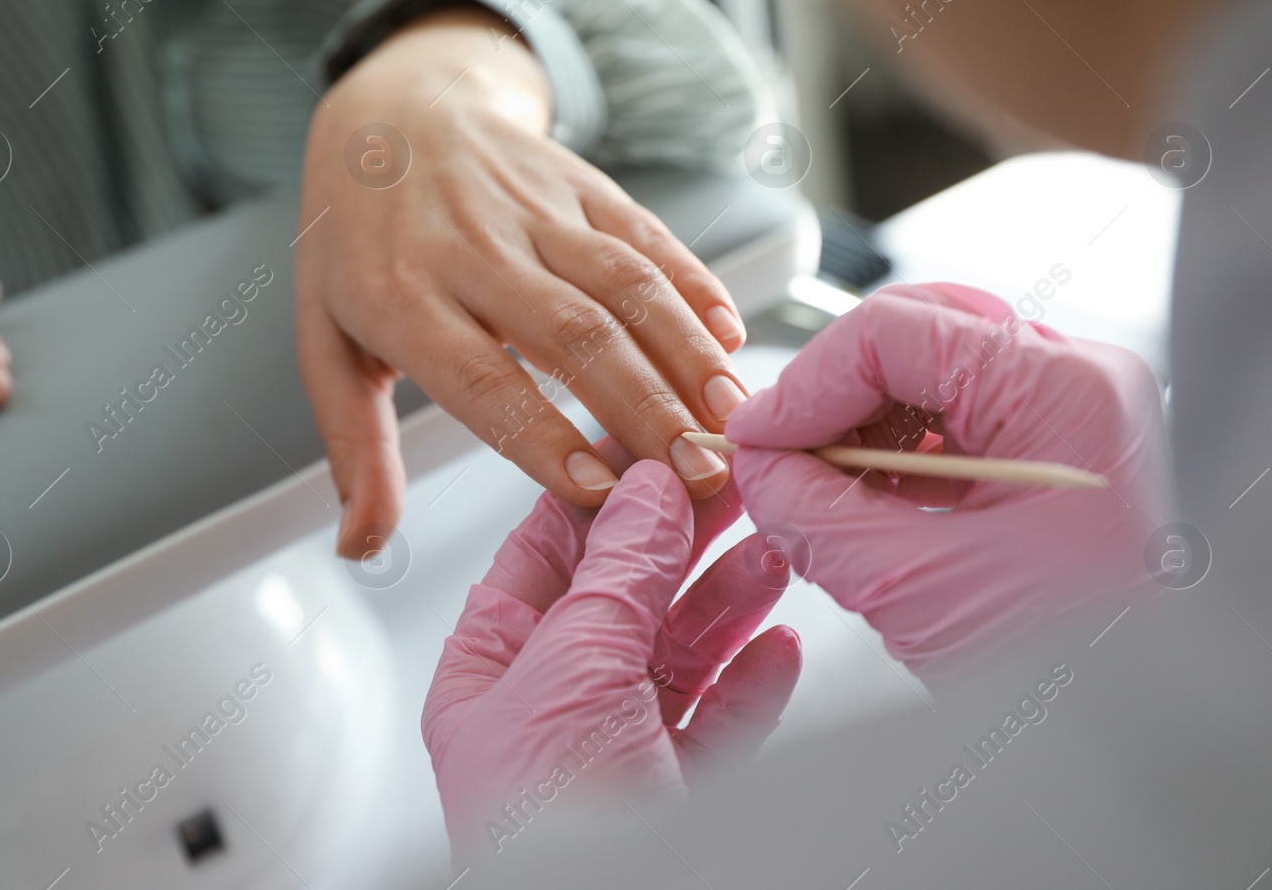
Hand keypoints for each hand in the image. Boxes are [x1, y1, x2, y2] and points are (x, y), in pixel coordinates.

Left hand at [294, 8, 749, 557]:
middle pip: (574, 333)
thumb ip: (355, 447)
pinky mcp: (581, 185)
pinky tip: (730, 336)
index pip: (481, 376)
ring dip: (687, 351)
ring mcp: (533, 210)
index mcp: (401, 298)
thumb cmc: (360, 247)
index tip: (600, 492)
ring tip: (730, 417)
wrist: (391, 115)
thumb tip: (360, 546)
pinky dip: (695, 284)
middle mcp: (473, 249)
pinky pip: (646, 235)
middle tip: (697, 475)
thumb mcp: (329, 343)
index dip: (544, 437)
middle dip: (645, 408)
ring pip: (624, 282)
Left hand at [423, 449, 800, 859]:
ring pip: (681, 649)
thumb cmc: (548, 836)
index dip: (604, 486)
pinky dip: (755, 678)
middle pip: (625, 591)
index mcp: (490, 673)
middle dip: (684, 534)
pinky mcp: (679, 792)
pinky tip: (781, 644)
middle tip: (738, 475)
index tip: (659, 434)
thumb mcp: (575, 676)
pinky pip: (721, 717)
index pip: (546, 550)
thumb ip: (616, 574)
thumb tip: (646, 487)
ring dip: (730, 595)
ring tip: (774, 546)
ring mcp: (617, 752)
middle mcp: (550, 706)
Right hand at [726, 283, 1170, 679]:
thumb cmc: (1090, 668)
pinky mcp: (1060, 457)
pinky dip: (900, 457)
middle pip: (917, 336)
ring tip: (819, 490)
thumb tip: (761, 473)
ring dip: (862, 428)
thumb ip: (824, 523)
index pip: (896, 332)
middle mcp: (1079, 386)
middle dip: (833, 395)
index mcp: (1065, 395)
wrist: (1166, 729)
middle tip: (780, 454)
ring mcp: (1074, 417)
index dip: (807, 384)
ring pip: (934, 375)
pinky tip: (866, 504)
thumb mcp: (928, 593)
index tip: (758, 439)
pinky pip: (960, 424)